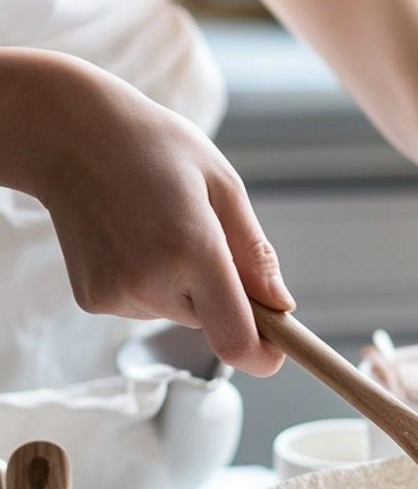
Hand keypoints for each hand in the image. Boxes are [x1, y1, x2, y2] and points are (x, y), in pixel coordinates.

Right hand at [25, 53, 292, 375]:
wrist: (65, 134)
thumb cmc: (153, 147)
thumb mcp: (221, 183)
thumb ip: (255, 252)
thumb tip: (281, 306)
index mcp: (192, 250)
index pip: (236, 341)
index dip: (264, 355)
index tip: (278, 347)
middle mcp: (150, 282)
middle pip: (214, 323)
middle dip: (224, 294)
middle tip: (204, 236)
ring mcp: (116, 296)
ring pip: (181, 312)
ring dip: (185, 285)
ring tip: (157, 227)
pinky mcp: (93, 301)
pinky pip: (147, 306)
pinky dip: (152, 282)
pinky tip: (130, 238)